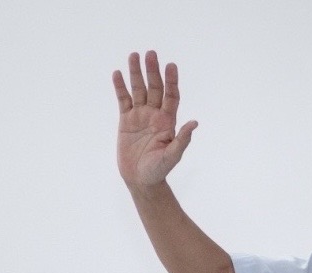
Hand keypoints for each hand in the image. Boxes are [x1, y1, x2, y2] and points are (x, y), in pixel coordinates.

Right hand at [112, 51, 197, 188]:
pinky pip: (123, 100)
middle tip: (151, 53)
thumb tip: (194, 123)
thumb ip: (182, 140)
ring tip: (134, 55)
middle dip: (153, 71)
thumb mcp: (172, 156)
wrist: (141, 180)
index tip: (171, 66)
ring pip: (138, 90)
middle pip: (154, 88)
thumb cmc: (159, 171)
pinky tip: (117, 74)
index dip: (171, 81)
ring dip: (136, 73)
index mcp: (168, 122)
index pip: (171, 97)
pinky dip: (120, 87)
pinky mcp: (126, 121)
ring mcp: (140, 116)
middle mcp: (155, 115)